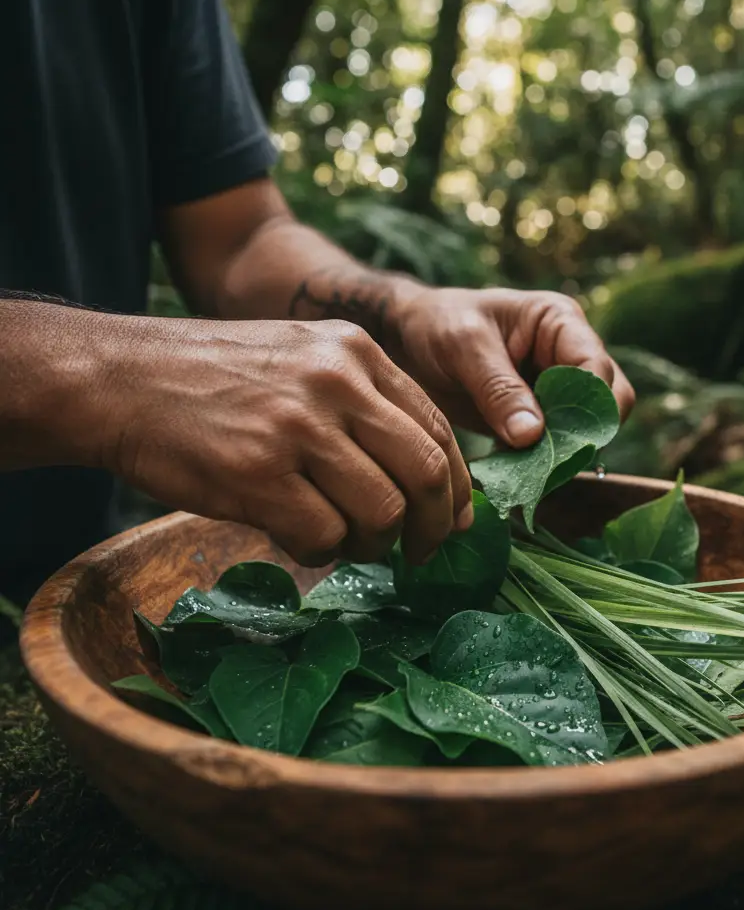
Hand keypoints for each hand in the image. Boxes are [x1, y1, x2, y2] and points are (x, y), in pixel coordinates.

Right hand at [91, 316, 472, 565]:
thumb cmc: (217, 380)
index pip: (439, 429)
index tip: (453, 522)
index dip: (457, 487)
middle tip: (421, 555)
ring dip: (374, 545)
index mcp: (357, 353)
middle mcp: (338, 382)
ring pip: (383, 512)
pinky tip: (296, 537)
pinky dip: (321, 551)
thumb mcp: (304, 362)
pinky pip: (324, 536)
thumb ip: (366, 408)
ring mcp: (298, 427)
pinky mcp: (257, 473)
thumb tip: (430, 486)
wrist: (121, 379)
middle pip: (427, 472)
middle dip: (434, 528)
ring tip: (348, 545)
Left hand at [389, 286, 634, 447]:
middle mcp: (569, 355)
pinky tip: (516, 471)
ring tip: (527, 469)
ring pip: (586, 430)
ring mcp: (556, 389)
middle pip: (606, 404)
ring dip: (563, 453)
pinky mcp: (538, 418)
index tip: (559, 439)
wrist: (407, 340)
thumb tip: (533, 435)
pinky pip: (556, 446)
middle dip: (582, 434)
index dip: (588, 406)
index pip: (598, 369)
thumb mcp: (463, 347)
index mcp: (561, 323)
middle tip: (545, 461)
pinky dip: (542, 462)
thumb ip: (499, 388)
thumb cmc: (436, 325)